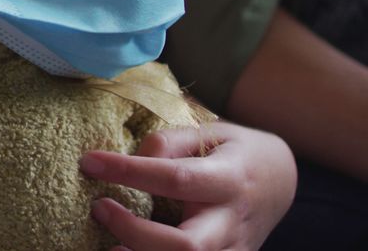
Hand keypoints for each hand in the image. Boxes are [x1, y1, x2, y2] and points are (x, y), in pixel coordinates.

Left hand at [80, 122, 295, 250]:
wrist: (280, 182)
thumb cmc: (235, 152)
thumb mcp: (211, 132)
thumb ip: (170, 142)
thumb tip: (131, 160)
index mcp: (231, 178)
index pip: (176, 179)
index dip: (129, 172)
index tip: (89, 162)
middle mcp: (232, 222)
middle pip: (187, 246)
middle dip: (136, 232)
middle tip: (99, 208)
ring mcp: (233, 250)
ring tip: (108, 244)